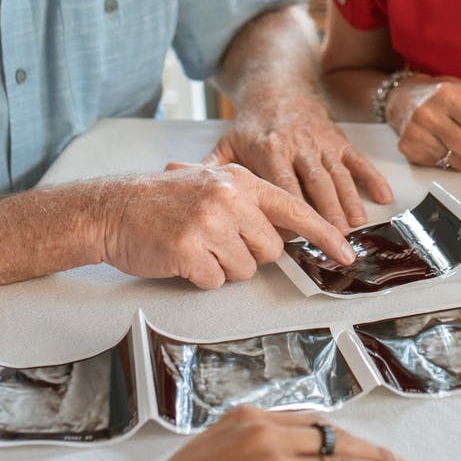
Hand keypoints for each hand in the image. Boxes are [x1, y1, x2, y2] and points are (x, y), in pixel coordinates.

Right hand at [85, 163, 354, 288]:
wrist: (113, 209)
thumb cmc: (162, 202)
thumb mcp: (211, 185)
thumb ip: (250, 204)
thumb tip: (286, 234)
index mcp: (239, 180)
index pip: (295, 210)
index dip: (324, 235)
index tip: (347, 253)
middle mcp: (229, 198)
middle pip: (270, 249)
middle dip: (248, 254)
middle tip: (216, 241)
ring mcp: (208, 223)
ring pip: (244, 269)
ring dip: (221, 266)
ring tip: (195, 245)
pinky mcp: (188, 249)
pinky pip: (215, 280)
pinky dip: (200, 276)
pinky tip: (182, 256)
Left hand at [206, 92, 394, 230]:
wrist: (279, 88)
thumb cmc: (253, 125)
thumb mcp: (227, 145)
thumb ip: (208, 171)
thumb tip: (179, 186)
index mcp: (269, 149)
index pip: (280, 187)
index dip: (287, 213)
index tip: (290, 240)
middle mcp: (298, 145)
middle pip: (314, 184)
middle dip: (326, 212)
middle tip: (334, 239)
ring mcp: (322, 143)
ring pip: (338, 175)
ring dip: (349, 201)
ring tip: (355, 227)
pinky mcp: (339, 140)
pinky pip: (359, 161)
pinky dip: (372, 178)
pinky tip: (383, 197)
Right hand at [386, 75, 460, 176]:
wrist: (402, 96)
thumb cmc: (442, 95)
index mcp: (449, 95)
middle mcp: (429, 113)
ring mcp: (416, 132)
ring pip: (459, 164)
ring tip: (458, 141)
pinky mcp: (407, 148)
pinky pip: (441, 167)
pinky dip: (447, 160)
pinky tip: (439, 143)